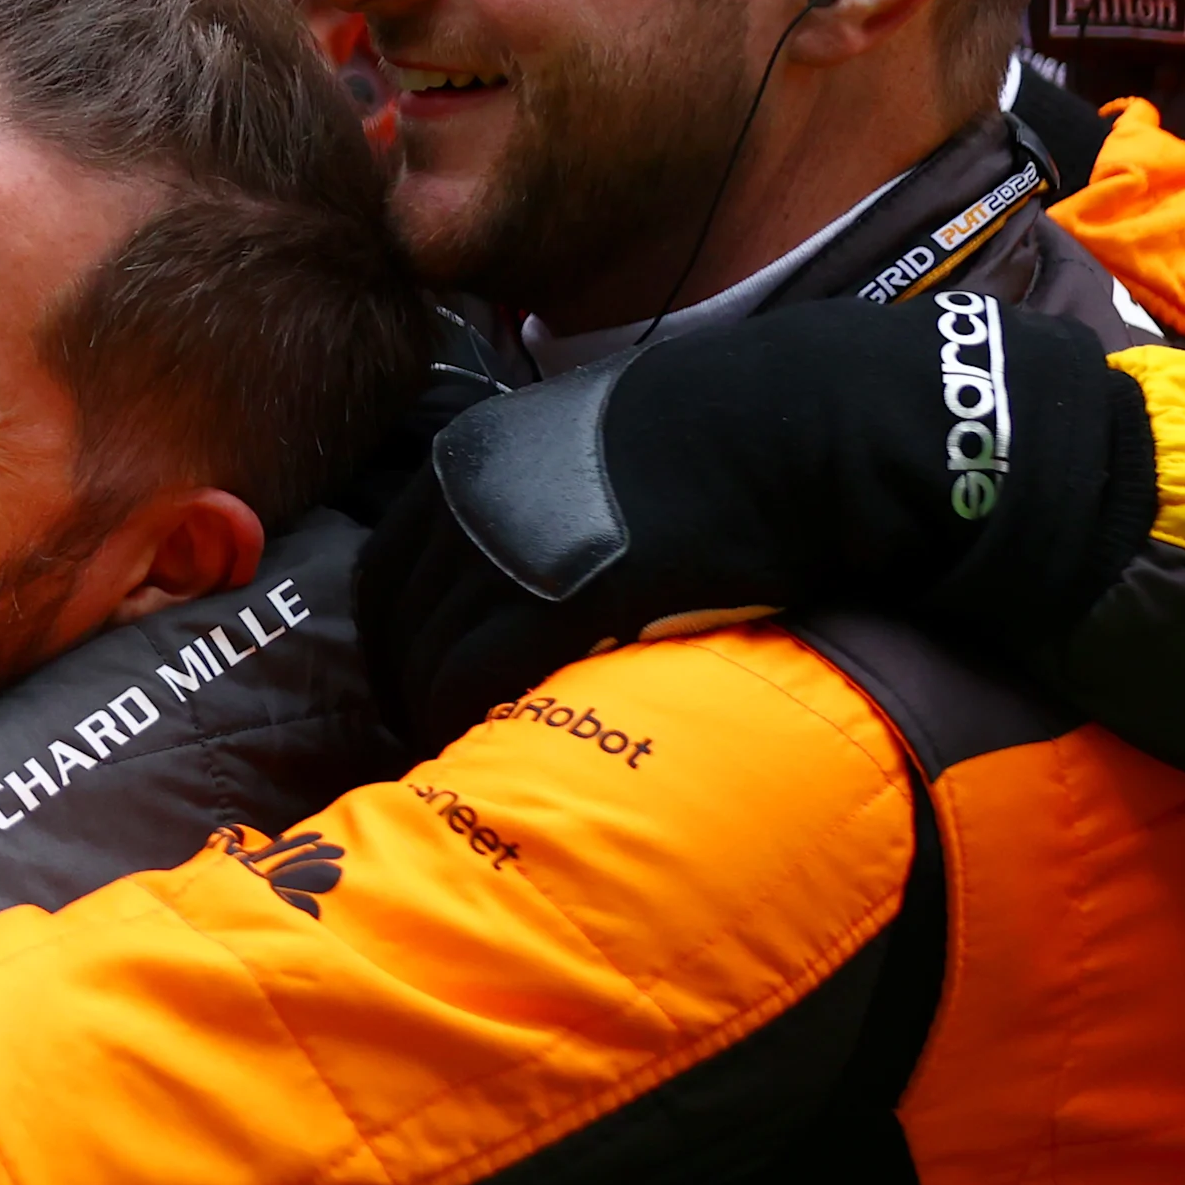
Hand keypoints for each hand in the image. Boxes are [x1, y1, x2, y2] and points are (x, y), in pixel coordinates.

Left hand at [356, 296, 1152, 746]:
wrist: (800, 431)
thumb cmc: (716, 433)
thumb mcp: (589, 433)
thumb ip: (538, 484)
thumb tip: (530, 545)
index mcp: (468, 460)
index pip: (384, 571)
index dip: (397, 635)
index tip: (418, 676)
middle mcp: (467, 504)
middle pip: (398, 623)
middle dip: (406, 684)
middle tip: (437, 733)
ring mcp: (507, 554)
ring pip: (427, 661)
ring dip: (436, 715)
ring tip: (473, 753)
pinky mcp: (561, 605)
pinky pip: (477, 682)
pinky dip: (471, 721)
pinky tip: (497, 749)